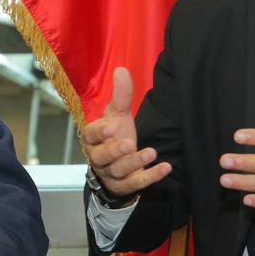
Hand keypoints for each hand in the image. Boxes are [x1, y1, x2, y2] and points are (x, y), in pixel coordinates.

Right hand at [80, 67, 171, 197]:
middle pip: (102, 157)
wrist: (117, 163)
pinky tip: (165, 168)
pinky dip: (150, 176)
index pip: (90, 135)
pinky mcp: (124, 186)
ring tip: (151, 152)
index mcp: (92, 139)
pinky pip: (136, 184)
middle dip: (114, 151)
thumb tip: (121, 69)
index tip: (110, 128)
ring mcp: (110, 174)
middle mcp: (98, 158)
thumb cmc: (114, 135)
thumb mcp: (117, 115)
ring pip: (118, 171)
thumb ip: (120, 95)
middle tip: (129, 143)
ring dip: (134, 163)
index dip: (99, 133)